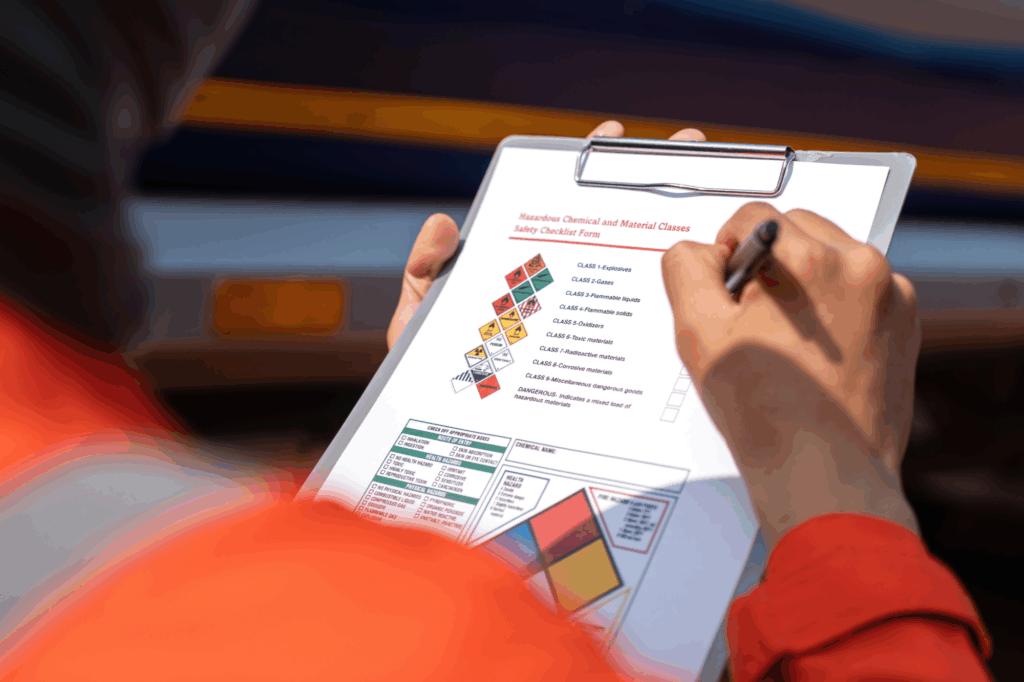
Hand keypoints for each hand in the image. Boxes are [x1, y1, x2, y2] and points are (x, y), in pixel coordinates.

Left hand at [386, 121, 706, 349]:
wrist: (447, 434)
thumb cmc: (428, 376)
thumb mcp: (419, 319)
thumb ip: (425, 270)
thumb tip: (445, 224)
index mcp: (519, 274)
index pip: (556, 212)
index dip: (585, 171)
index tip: (614, 136)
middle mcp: (557, 294)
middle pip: (606, 232)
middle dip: (647, 186)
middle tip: (685, 147)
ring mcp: (578, 327)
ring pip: (627, 277)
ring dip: (669, 236)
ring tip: (704, 199)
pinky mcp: (592, 366)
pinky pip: (627, 335)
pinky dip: (661, 311)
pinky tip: (694, 287)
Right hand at [662, 204, 921, 552]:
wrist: (823, 473)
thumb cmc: (761, 409)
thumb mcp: (698, 333)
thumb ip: (686, 270)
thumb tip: (699, 252)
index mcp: (810, 261)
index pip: (753, 217)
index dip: (725, 253)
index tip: (725, 295)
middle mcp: (861, 267)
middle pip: (797, 229)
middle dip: (768, 262)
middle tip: (751, 319)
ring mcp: (891, 296)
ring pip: (830, 257)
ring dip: (802, 280)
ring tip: (784, 339)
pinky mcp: (904, 324)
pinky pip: (858, 291)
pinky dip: (832, 307)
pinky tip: (813, 353)